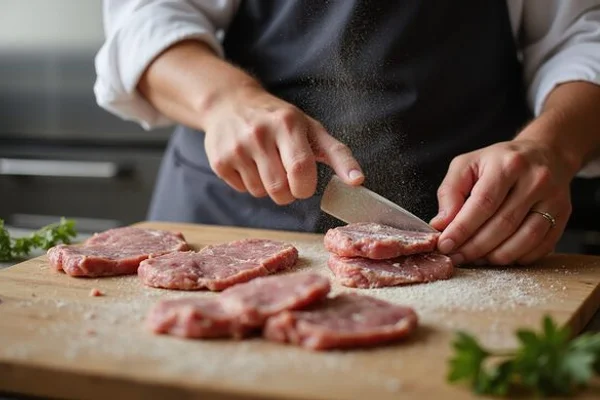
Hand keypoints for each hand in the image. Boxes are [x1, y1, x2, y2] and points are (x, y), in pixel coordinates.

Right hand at [203, 85, 363, 203]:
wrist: (230, 103)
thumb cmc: (280, 119)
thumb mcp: (311, 129)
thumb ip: (338, 155)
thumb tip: (358, 182)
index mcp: (287, 123)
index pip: (300, 170)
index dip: (305, 187)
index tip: (304, 184)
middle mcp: (259, 133)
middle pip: (280, 189)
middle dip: (288, 193)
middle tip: (286, 176)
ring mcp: (236, 147)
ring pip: (261, 193)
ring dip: (268, 188)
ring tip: (266, 164)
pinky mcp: (219, 160)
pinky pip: (242, 190)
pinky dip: (249, 184)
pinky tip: (248, 163)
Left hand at [430, 139, 573, 265]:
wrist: (545, 153)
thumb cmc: (499, 162)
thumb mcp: (467, 165)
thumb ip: (450, 192)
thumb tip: (440, 224)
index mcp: (507, 165)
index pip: (483, 203)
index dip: (462, 228)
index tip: (445, 245)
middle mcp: (535, 180)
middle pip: (503, 224)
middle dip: (475, 247)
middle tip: (456, 257)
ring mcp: (554, 199)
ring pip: (524, 239)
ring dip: (496, 257)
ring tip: (475, 259)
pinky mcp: (564, 215)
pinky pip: (541, 246)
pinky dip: (517, 257)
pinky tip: (499, 257)